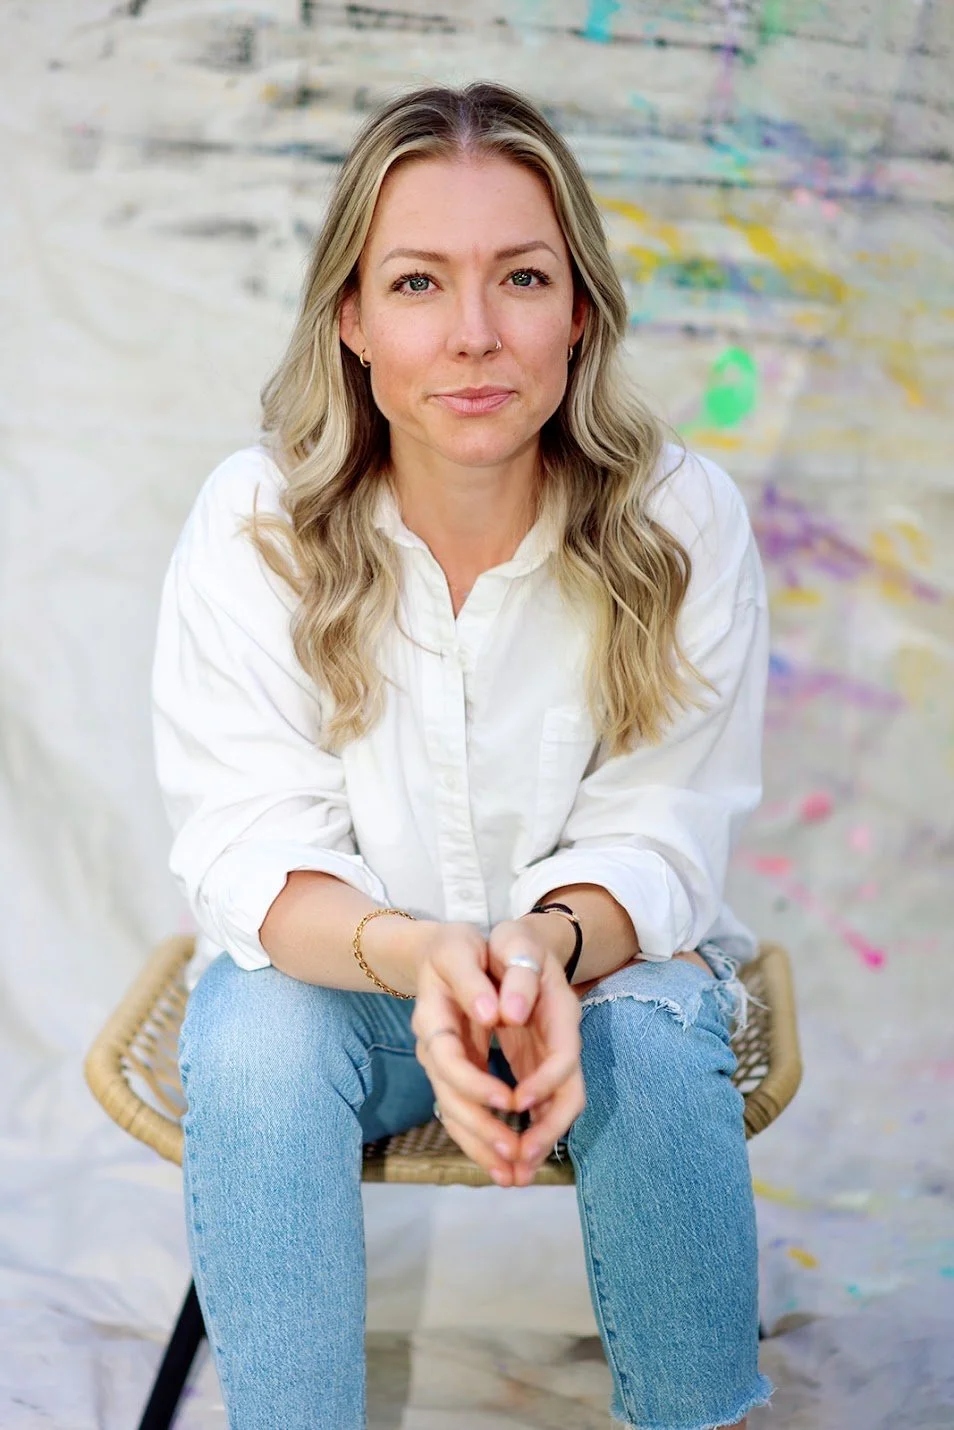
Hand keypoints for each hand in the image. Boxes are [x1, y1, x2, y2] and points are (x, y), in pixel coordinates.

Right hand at [410, 921, 523, 1184]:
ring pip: (457, 1116)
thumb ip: (473, 980)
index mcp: (432, 1019)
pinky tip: (508, 1168)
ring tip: (514, 1177)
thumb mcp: (460, 948)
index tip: (510, 1100)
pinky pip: (467, 1115)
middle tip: (516, 1155)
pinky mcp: (462, 1075)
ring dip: (484, 1148)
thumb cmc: (455, 947)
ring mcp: (445, 1066)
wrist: (440, 953)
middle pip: (451, 1100)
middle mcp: (434, 1050)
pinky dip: (485, 1142)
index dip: (475, 1083)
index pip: (448, 1060)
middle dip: (483, 1130)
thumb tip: (493, 1014)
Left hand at [486, 918, 585, 1184]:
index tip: (517, 1102)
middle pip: (568, 1096)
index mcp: (563, 1012)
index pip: (565, 1056)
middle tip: (520, 1163)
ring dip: (535, 1144)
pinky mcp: (531, 1067)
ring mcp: (548, 1058)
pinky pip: (532, 1107)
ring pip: (552, 1110)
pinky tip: (499, 1159)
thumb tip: (510, 1013)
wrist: (520, 942)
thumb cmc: (515, 941)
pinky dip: (519, 1133)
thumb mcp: (515, 942)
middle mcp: (562, 1041)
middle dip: (547, 1132)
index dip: (545, 1082)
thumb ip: (520, 976)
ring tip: (511, 1177)